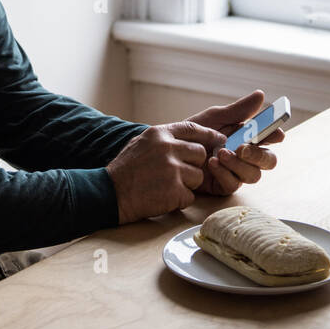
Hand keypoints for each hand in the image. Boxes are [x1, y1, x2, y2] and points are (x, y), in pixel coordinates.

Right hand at [105, 120, 226, 224]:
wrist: (109, 193)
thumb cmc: (125, 170)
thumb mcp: (141, 143)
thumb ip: (163, 139)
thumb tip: (185, 139)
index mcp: (159, 134)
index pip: (192, 129)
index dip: (209, 135)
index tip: (219, 140)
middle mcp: (167, 148)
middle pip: (200, 154)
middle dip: (194, 165)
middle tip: (179, 174)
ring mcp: (172, 169)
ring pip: (198, 176)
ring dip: (187, 184)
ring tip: (166, 187)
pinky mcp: (174, 190)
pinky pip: (190, 196)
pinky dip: (180, 200)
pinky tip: (163, 197)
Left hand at [186, 91, 284, 196]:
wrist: (172, 148)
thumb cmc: (196, 131)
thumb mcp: (216, 117)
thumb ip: (238, 110)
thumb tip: (260, 95)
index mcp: (248, 137)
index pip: (270, 138)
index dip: (276, 136)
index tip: (276, 133)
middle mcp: (246, 156)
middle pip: (268, 161)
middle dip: (260, 155)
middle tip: (244, 148)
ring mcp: (236, 172)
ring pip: (253, 175)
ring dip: (239, 164)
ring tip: (221, 153)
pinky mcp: (223, 186)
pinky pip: (233, 184)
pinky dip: (224, 173)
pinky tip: (212, 163)